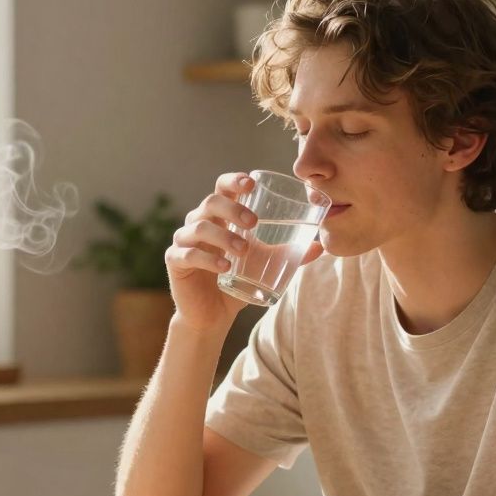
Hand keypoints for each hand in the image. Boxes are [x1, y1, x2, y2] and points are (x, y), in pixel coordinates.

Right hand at [165, 173, 323, 333]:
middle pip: (210, 203)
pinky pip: (187, 254)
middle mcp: (199, 223)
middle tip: (254, 222)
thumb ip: (288, 253)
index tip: (251, 183)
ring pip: (199, 228)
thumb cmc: (237, 281)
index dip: (233, 181)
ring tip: (244, 250)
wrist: (213, 315)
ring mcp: (184, 241)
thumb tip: (319, 247)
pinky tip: (224, 267)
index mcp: (219, 216)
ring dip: (224, 236)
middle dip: (233, 208)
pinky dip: (207, 259)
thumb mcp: (264, 264)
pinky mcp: (175, 262)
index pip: (222, 188)